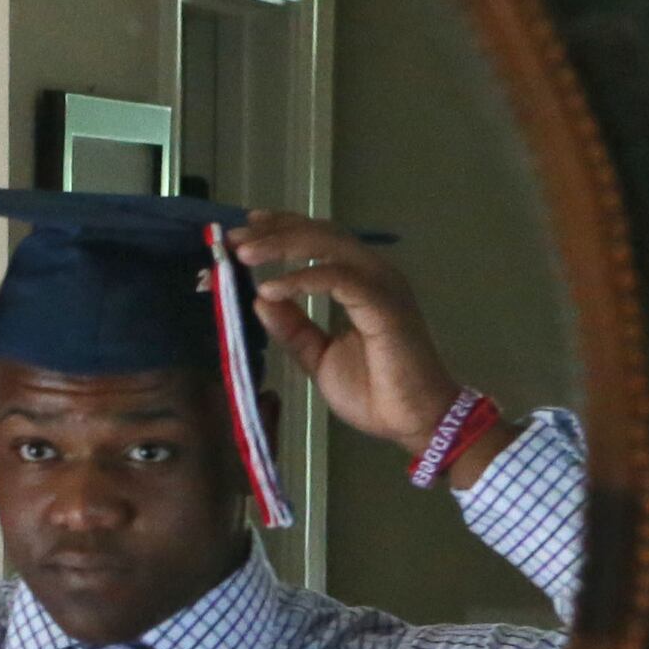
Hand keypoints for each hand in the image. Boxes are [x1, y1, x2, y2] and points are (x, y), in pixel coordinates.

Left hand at [229, 211, 461, 451]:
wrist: (414, 419)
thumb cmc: (374, 390)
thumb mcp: (318, 355)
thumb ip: (293, 327)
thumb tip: (260, 299)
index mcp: (359, 282)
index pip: (319, 239)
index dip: (280, 229)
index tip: (242, 230)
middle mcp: (373, 274)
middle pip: (321, 233)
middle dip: (273, 231)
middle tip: (233, 238)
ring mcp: (382, 286)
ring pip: (330, 245)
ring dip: (283, 244)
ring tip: (245, 254)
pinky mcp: (384, 305)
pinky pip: (339, 279)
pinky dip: (302, 279)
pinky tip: (271, 288)